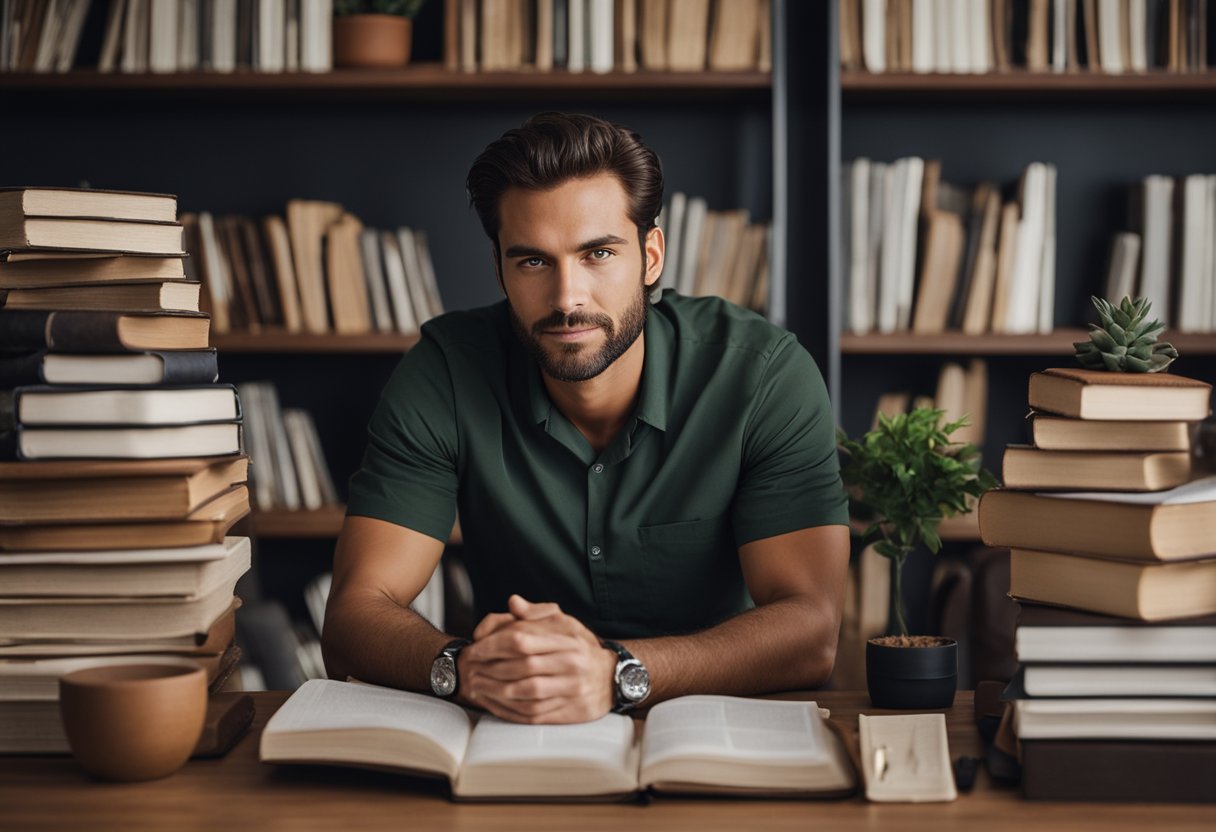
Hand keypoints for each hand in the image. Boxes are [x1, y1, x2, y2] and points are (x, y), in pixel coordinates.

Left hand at [458, 595, 616, 723]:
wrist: (612, 678)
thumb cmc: (581, 648)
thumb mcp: (565, 623)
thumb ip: (537, 613)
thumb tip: (513, 602)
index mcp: (567, 639)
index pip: (522, 639)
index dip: (492, 645)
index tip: (474, 649)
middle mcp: (572, 664)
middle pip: (521, 667)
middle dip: (490, 669)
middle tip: (471, 670)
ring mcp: (572, 690)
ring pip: (526, 693)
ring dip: (496, 692)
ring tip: (477, 687)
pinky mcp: (571, 712)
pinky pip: (535, 713)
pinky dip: (510, 711)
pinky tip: (494, 704)